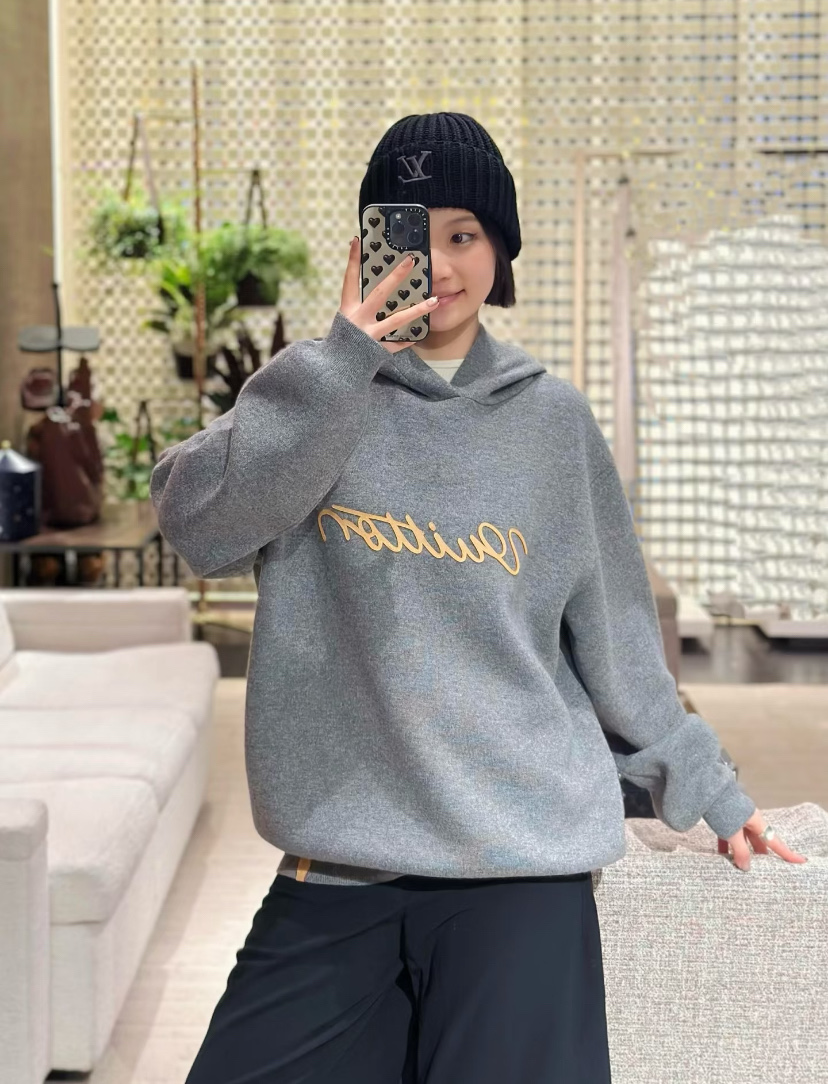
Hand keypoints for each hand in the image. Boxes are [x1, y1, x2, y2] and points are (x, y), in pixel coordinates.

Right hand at [338, 236, 437, 353]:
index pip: (349, 279)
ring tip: (434, 300)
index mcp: (347, 309)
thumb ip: (356, 306)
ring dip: (417, 310)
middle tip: (411, 260)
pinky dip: (405, 342)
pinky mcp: (376, 349)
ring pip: (396, 320)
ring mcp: (369, 334)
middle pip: (379, 293)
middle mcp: (358, 319)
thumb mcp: (344, 320)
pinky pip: (395, 344)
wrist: (334, 369)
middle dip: (395, 276)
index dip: (353, 260)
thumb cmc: (340, 342)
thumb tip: (373, 292)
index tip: (357, 240)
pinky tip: (417, 336)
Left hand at [717, 808, 808, 870]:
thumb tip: (746, 868)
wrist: (707, 789)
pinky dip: (727, 845)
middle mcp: (749, 821)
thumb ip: (740, 851)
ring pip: (743, 839)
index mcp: (757, 822)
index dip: (787, 853)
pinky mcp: (724, 818)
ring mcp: (737, 819)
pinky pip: (729, 835)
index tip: (802, 861)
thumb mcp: (733, 833)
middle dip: (762, 855)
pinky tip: (722, 855)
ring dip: (742, 851)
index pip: (775, 842)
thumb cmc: (723, 808)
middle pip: (759, 841)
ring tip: (743, 866)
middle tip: (766, 869)